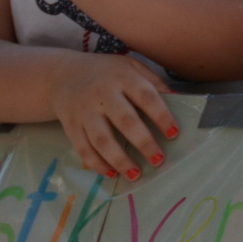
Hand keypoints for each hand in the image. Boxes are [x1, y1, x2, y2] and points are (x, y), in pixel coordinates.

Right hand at [49, 53, 176, 178]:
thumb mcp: (131, 67)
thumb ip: (153, 82)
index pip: (146, 97)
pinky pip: (83, 148)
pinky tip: (111, 174)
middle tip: (158, 160)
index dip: (161, 116)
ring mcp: (84, 112)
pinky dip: (97, 163)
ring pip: (101, 139)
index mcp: (122, 77)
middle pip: (125, 121)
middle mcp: (102, 94)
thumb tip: (179, 99)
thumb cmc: (106, 73)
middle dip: (143, 142)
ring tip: (135, 174)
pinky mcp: (71, 126)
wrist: (62, 75)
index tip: (174, 134)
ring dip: (119, 159)